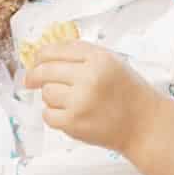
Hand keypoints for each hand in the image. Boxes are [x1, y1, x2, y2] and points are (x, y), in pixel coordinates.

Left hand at [22, 36, 158, 153]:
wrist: (144, 124)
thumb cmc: (127, 93)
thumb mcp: (111, 63)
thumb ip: (82, 56)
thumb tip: (44, 55)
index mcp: (99, 58)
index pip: (56, 50)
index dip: (40, 56)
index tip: (34, 62)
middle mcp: (89, 77)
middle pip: (45, 70)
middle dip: (33, 76)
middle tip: (29, 81)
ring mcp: (80, 101)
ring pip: (46, 93)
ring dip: (51, 97)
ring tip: (69, 101)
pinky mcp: (74, 122)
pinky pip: (47, 114)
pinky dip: (53, 115)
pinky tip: (68, 114)